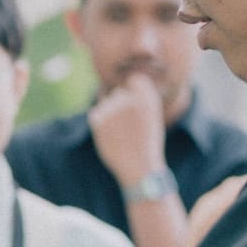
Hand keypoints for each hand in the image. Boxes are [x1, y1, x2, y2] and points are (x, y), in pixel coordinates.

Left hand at [88, 72, 166, 188]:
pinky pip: (95, 114)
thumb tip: (123, 82)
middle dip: (120, 106)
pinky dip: (100, 124)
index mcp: (147, 97)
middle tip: (128, 128)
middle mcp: (129, 98)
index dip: (132, 92)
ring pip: (106, 103)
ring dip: (110, 115)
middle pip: (118, 93)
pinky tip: (111, 136)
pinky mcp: (97, 117)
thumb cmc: (146, 143)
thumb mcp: (150, 116)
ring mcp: (112, 108)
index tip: (133, 107)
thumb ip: (139, 97)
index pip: (134, 80)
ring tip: (121, 134)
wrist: (139, 166)